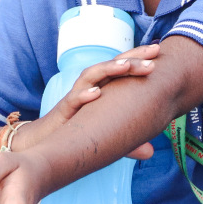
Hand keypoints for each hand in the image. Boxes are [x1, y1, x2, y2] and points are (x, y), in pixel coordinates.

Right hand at [25, 43, 160, 159]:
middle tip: (154, 52)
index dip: (139, 58)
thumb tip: (150, 152)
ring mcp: (75, 98)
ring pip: (91, 76)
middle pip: (110, 66)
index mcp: (101, 90)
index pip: (121, 69)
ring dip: (109, 69)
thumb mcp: (105, 137)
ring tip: (127, 66)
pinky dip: (83, 95)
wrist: (42, 144)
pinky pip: (71, 100)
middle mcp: (88, 89)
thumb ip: (126, 143)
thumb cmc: (75, 134)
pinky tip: (96, 93)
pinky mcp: (62, 112)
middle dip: (131, 57)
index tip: (159, 51)